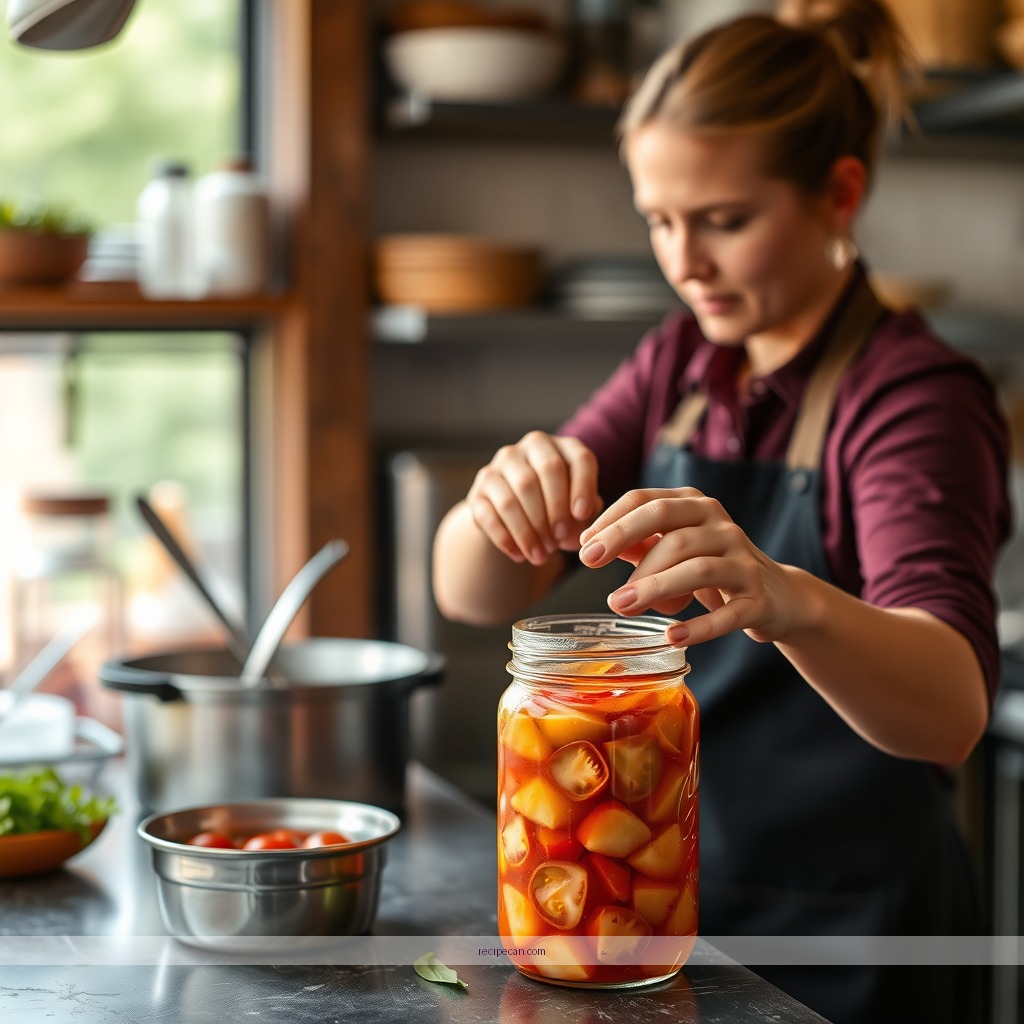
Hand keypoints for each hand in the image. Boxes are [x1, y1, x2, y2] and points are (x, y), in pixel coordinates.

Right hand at [467, 432, 602, 564]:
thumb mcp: (578, 509)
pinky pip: (489, 515)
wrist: (517, 515)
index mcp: (563, 447)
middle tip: (560, 540)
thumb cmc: (558, 510)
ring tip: (541, 556)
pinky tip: (520, 555)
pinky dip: (506, 538)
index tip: (582, 515)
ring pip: (514, 496)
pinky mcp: (478, 491)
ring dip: (529, 531)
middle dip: (555, 509)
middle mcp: (531, 448)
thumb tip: (580, 520)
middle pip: (546, 471)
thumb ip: (587, 513)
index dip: (583, 486)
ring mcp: (499, 466)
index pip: (579, 459)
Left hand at [577, 486, 801, 645]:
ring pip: (696, 567)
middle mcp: (721, 525)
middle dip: (625, 541)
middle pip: (670, 526)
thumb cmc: (712, 568)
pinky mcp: (758, 599)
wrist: (778, 596)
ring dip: (654, 586)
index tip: (583, 545)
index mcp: (696, 506)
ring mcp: (743, 561)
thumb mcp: (674, 549)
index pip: (648, 500)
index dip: (612, 520)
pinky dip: (699, 626)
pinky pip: (728, 613)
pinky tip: (671, 635)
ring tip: (620, 605)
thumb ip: (636, 543)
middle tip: (590, 566)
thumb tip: (590, 544)